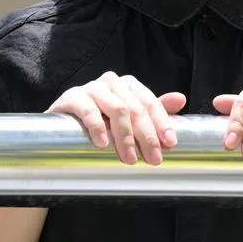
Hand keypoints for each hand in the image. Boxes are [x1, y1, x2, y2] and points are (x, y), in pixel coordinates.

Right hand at [46, 71, 185, 164]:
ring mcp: (92, 87)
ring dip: (126, 136)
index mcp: (128, 85)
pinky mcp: (72, 97)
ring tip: (129, 158)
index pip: (150, 103)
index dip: (162, 123)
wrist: (62, 127)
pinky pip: (88, 109)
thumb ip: (153, 111)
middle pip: (135, 108)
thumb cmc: (100, 122)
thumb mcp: (130, 117)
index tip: (170, 144)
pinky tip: (102, 143)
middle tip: (152, 159)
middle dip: (147, 136)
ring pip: (117, 109)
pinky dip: (97, 126)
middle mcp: (112, 82)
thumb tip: (181, 99)